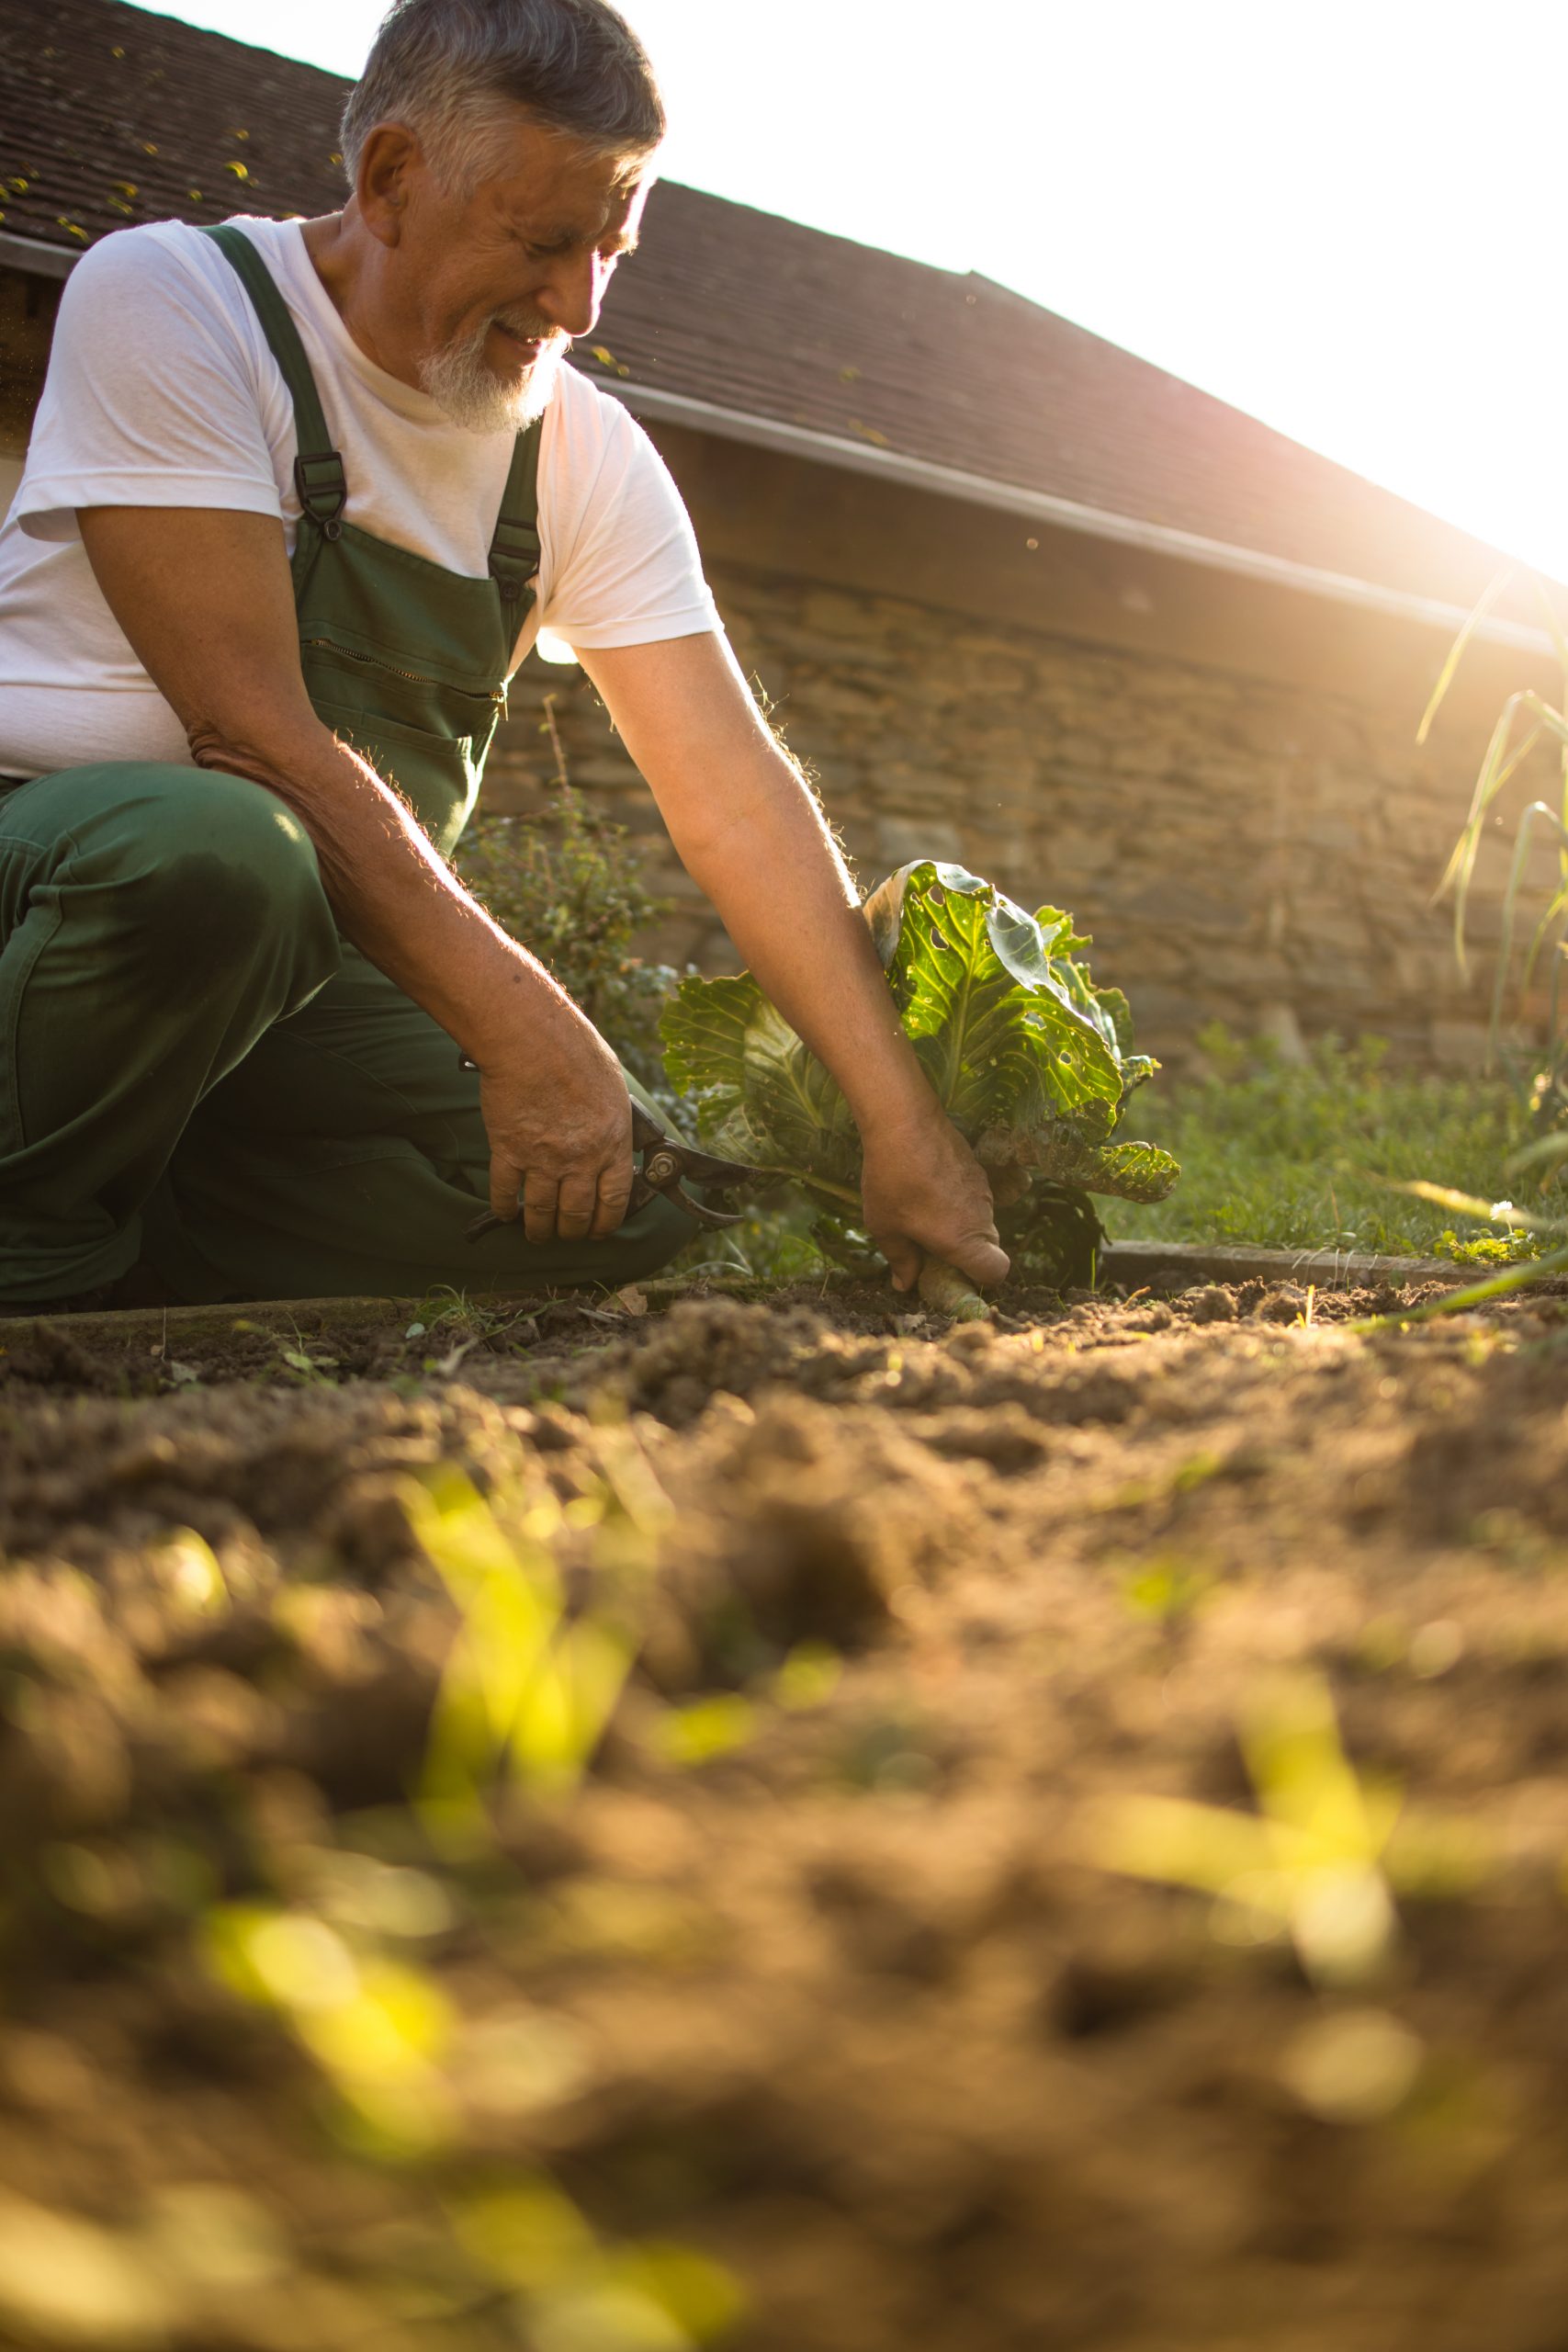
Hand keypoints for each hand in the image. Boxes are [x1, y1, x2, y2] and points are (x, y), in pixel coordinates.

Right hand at [477, 1004, 634, 1244]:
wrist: (532, 1041)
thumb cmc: (575, 1052)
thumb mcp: (614, 1089)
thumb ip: (613, 1122)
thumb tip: (614, 1140)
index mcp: (612, 1143)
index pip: (614, 1200)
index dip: (606, 1223)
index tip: (600, 1230)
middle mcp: (581, 1159)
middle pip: (577, 1214)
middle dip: (572, 1231)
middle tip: (568, 1234)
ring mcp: (543, 1159)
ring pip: (542, 1212)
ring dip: (539, 1230)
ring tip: (537, 1234)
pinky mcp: (509, 1151)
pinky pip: (505, 1193)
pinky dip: (505, 1208)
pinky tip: (507, 1213)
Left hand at [858, 1108, 1010, 1294]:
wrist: (904, 1122)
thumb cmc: (892, 1180)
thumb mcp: (886, 1227)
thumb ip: (901, 1260)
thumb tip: (905, 1284)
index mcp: (962, 1240)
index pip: (997, 1272)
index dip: (982, 1279)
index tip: (954, 1274)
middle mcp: (981, 1217)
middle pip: (988, 1247)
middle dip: (965, 1253)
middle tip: (930, 1246)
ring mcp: (982, 1191)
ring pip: (980, 1220)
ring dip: (959, 1224)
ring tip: (922, 1210)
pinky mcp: (977, 1169)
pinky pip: (974, 1197)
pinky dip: (958, 1200)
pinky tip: (927, 1186)